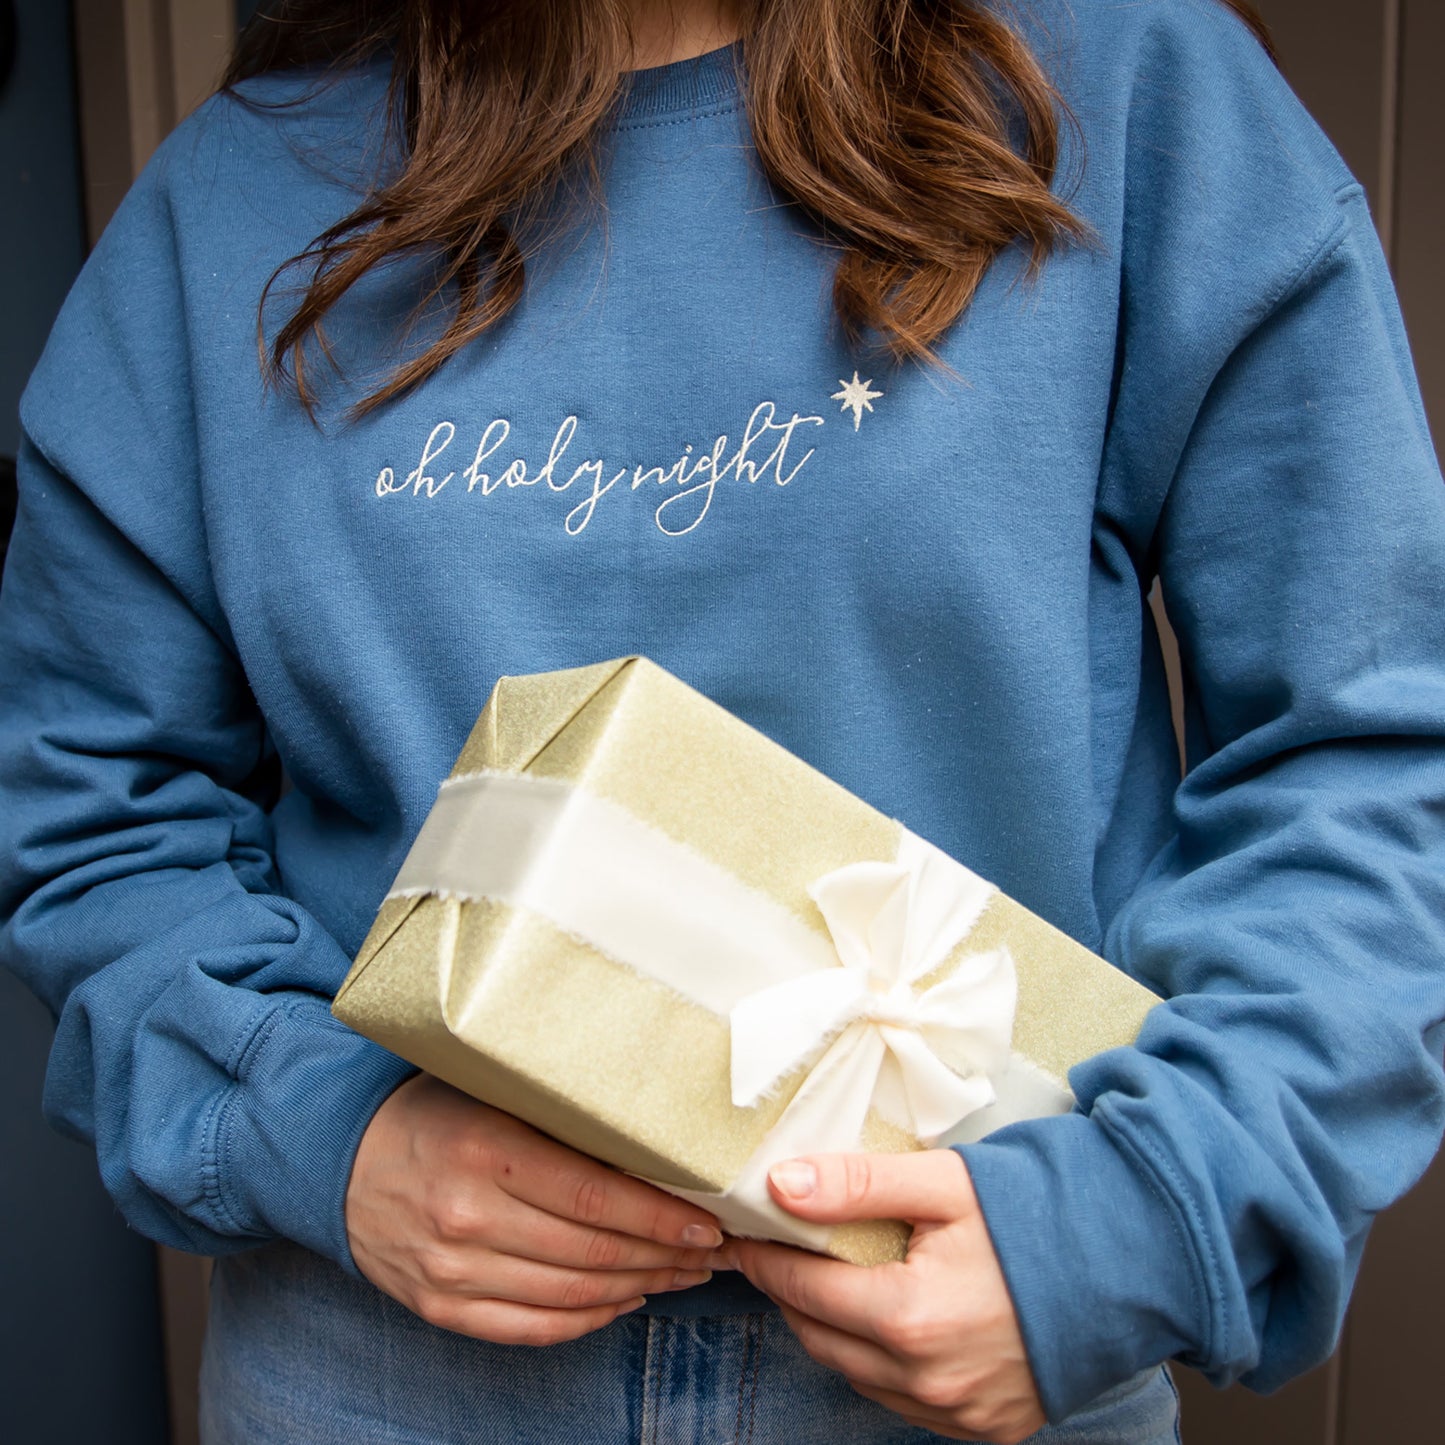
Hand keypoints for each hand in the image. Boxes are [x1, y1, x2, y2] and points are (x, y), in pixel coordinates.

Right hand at [345, 1073, 723, 1344]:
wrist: (338, 1160)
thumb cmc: (428, 1114)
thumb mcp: (488, 1093)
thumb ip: (555, 1115)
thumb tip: (649, 1134)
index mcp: (486, 1151)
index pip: (595, 1195)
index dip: (659, 1216)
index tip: (705, 1219)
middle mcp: (468, 1217)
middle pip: (593, 1252)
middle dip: (664, 1255)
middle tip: (709, 1249)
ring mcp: (453, 1271)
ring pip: (572, 1296)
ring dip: (640, 1288)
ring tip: (681, 1274)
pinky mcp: (441, 1307)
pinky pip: (533, 1328)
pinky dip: (588, 1321)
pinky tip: (624, 1300)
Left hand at [718, 1150, 1045, 1443]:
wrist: (1130, 1265)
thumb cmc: (1037, 1216)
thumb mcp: (944, 1182)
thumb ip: (857, 1185)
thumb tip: (780, 1185)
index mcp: (912, 1318)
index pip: (804, 1287)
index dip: (766, 1258)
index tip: (742, 1235)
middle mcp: (929, 1380)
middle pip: (821, 1337)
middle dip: (790, 1292)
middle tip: (776, 1251)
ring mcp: (958, 1412)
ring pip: (856, 1374)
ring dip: (831, 1329)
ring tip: (826, 1280)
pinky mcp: (985, 1427)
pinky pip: (901, 1400)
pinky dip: (878, 1364)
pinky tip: (884, 1322)